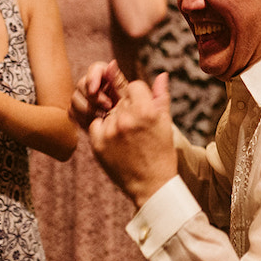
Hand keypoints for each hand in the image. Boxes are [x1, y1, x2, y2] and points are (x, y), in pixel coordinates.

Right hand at [71, 60, 128, 128]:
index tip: (94, 89)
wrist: (124, 133)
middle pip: (82, 83)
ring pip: (74, 98)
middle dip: (93, 97)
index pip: (96, 69)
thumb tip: (112, 63)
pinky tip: (93, 123)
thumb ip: (118, 82)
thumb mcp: (127, 98)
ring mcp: (83, 98)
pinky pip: (71, 111)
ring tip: (102, 117)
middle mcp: (94, 86)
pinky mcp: (77, 111)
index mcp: (108, 79)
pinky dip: (81, 118)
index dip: (92, 77)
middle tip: (108, 107)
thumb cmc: (128, 115)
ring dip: (87, 109)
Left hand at [87, 72, 178, 204]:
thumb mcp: (166, 123)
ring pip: (106, 110)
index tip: (141, 107)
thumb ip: (160, 96)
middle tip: (135, 126)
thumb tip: (161, 75)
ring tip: (126, 135)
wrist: (151, 185)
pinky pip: (94, 124)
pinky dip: (102, 130)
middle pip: (119, 98)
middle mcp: (126, 118)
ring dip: (113, 117)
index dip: (138, 95)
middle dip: (125, 107)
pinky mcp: (97, 143)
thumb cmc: (161, 153)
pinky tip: (116, 142)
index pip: (134, 86)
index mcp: (146, 111)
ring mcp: (110, 131)